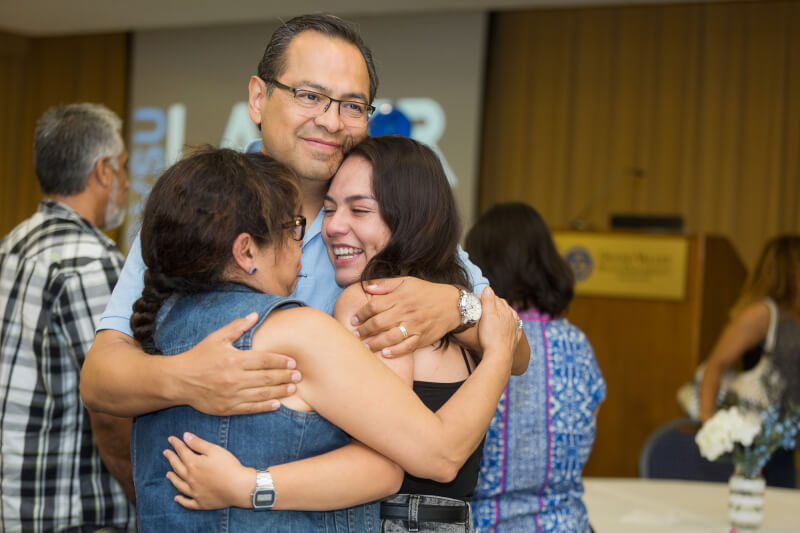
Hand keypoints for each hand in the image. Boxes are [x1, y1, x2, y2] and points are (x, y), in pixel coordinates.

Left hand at [164, 432, 254, 509]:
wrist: (239, 487)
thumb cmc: (228, 466)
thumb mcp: (214, 450)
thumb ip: (198, 443)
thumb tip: (185, 436)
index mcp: (193, 464)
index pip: (182, 451)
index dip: (176, 444)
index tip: (170, 439)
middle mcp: (190, 478)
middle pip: (177, 467)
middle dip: (171, 458)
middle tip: (166, 453)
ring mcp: (195, 492)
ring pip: (179, 485)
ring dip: (173, 478)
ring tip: (168, 474)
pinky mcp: (201, 503)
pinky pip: (188, 502)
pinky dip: (181, 500)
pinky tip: (177, 498)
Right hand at [175, 313, 301, 415]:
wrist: (178, 381)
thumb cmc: (198, 356)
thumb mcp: (216, 338)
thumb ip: (237, 327)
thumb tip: (255, 315)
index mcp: (233, 359)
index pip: (264, 360)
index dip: (280, 361)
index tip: (292, 361)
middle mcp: (234, 378)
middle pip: (266, 377)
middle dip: (285, 376)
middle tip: (299, 375)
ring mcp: (231, 395)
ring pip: (261, 394)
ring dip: (280, 391)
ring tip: (293, 388)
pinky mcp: (227, 408)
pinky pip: (250, 408)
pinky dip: (264, 406)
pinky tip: (276, 404)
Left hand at [353, 278, 460, 356]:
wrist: (452, 304)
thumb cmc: (426, 292)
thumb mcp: (406, 281)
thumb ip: (385, 284)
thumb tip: (366, 286)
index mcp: (400, 297)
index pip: (374, 305)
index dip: (361, 313)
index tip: (354, 319)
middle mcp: (406, 312)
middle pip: (379, 323)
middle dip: (364, 330)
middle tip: (355, 335)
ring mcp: (414, 326)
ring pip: (390, 337)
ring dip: (375, 343)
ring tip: (365, 346)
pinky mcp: (422, 337)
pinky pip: (406, 347)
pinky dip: (395, 352)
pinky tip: (384, 353)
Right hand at [476, 287, 520, 366]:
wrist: (499, 356)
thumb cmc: (491, 336)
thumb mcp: (487, 315)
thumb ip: (488, 300)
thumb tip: (488, 288)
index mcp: (505, 311)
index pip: (496, 299)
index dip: (486, 297)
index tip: (476, 299)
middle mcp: (512, 318)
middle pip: (503, 306)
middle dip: (494, 303)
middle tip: (484, 304)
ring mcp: (514, 328)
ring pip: (510, 316)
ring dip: (504, 312)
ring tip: (497, 312)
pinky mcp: (514, 339)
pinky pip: (515, 328)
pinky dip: (511, 324)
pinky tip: (510, 325)